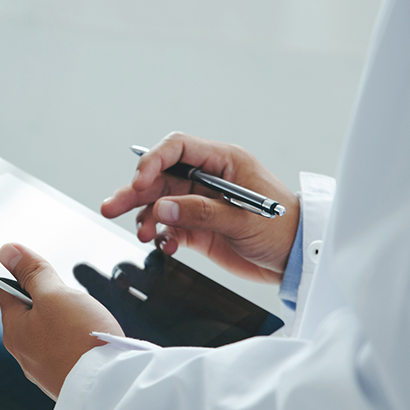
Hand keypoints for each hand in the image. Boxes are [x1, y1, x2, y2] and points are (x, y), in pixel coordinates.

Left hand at [0, 243, 123, 400]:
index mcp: (13, 330)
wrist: (111, 389)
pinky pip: (65, 348)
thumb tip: (7, 251)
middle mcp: (23, 352)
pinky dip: (76, 338)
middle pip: (30, 309)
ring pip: (50, 329)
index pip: (5, 290)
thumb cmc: (81, 341)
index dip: (21, 272)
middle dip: (51, 297)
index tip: (37, 267)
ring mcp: (44, 367)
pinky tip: (91, 338)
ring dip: (66, 318)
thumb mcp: (55, 294)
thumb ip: (32, 272)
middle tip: (70, 298)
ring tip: (84, 320)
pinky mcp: (64, 377)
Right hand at [101, 132, 298, 283]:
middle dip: (135, 192)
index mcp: (223, 162)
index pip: (177, 149)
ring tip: (141, 234)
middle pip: (160, 177)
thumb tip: (163, 208)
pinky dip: (162, 236)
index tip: (139, 181)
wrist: (298, 260)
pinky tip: (165, 245)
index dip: (153, 161)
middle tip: (111, 207)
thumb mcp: (244, 219)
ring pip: (159, 203)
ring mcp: (200, 203)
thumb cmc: (283, 230)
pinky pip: (169, 226)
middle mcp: (207, 179)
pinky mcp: (198, 227)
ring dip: (145, 217)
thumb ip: (201, 213)